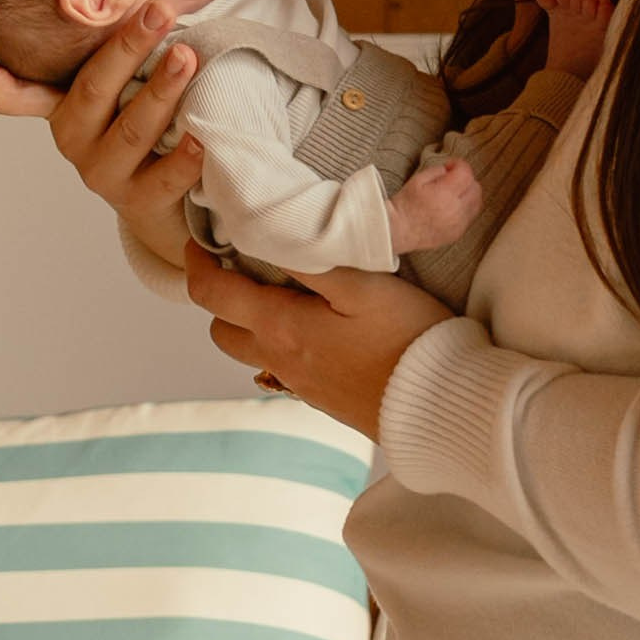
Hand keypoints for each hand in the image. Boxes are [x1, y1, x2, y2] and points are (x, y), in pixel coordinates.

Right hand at [0, 1, 204, 273]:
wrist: (162, 200)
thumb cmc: (138, 120)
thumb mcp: (116, 86)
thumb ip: (111, 51)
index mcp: (60, 106)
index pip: (11, 94)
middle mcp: (74, 138)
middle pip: (92, 91)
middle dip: (126, 48)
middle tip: (159, 10)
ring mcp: (104, 173)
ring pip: (131, 130)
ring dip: (161, 91)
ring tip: (188, 57)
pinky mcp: (140, 200)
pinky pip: (164, 177)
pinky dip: (183, 156)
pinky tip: (202, 134)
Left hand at [184, 240, 449, 437]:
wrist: (443, 406)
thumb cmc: (409, 337)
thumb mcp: (363, 284)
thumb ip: (310, 259)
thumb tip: (265, 233)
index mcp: (281, 326)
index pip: (213, 294)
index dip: (197, 264)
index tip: (197, 241)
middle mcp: (281, 360)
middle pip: (222, 330)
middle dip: (220, 297)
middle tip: (240, 264)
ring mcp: (300, 385)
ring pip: (249, 353)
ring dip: (247, 324)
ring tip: (277, 292)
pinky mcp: (322, 400)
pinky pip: (280, 370)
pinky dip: (277, 345)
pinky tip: (312, 326)